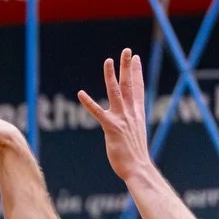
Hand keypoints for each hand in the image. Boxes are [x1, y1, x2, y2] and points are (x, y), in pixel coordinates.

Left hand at [78, 48, 152, 181]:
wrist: (137, 168)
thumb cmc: (135, 155)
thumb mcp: (135, 135)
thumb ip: (131, 125)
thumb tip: (129, 124)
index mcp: (137, 114)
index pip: (138, 88)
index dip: (137, 72)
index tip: (136, 58)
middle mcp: (131, 113)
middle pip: (129, 85)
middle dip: (127, 66)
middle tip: (127, 50)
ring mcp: (122, 119)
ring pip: (116, 92)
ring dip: (111, 76)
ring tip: (108, 61)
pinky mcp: (112, 128)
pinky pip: (98, 112)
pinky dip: (89, 103)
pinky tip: (80, 94)